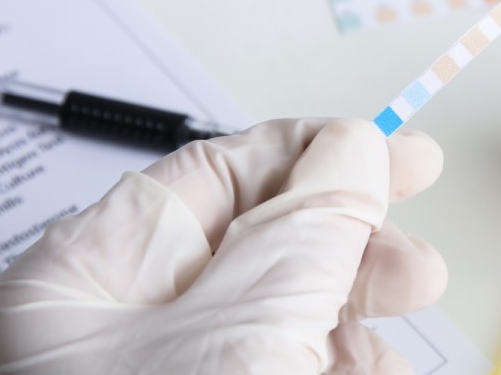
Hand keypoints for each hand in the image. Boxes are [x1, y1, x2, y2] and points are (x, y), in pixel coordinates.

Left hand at [0, 117, 445, 373]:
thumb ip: (307, 226)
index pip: (206, 179)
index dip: (307, 152)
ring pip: (283, 316)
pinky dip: (346, 364)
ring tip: (412, 306)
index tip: (387, 147)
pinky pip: (291, 371)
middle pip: (255, 246)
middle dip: (349, 236)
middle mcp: (119, 339)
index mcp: (83, 291)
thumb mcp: (249, 330)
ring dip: (359, 308)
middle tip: (416, 239)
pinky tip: (378, 370)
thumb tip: (353, 148)